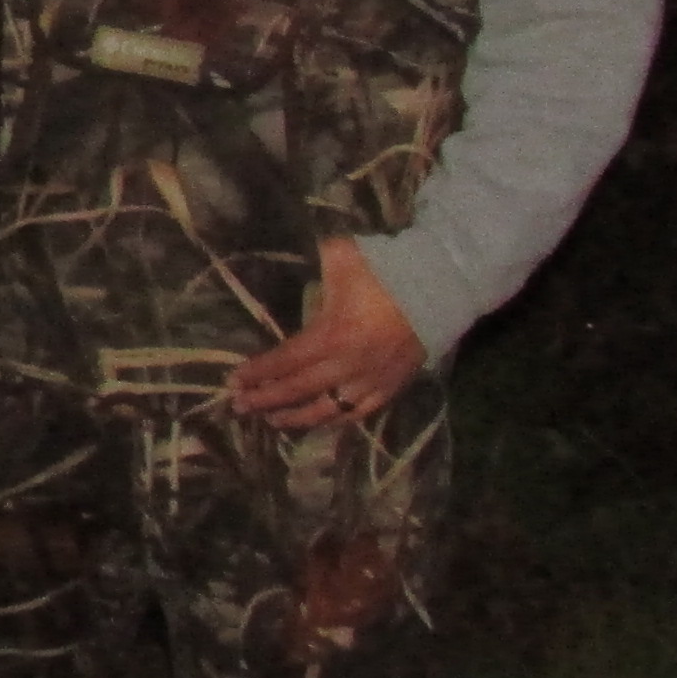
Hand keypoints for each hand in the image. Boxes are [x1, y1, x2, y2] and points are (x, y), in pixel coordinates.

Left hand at [226, 234, 427, 430]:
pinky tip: (322, 421)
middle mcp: (350, 365)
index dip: (258, 373)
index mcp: (333, 335)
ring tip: (273, 420)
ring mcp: (373, 379)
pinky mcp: (393, 385)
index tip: (234, 381)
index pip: (285, 361)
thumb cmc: (387, 269)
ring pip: (329, 410)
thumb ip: (313, 264)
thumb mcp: (341, 256)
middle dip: (266, 399)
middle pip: (300, 390)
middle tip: (239, 406)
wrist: (443, 285)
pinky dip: (337, 420)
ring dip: (298, 417)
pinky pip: (361, 413)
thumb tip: (294, 258)